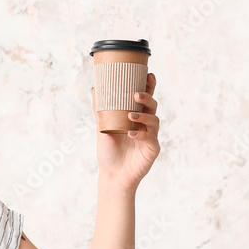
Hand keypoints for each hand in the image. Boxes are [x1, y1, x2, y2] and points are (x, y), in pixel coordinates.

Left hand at [90, 73, 159, 191]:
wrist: (112, 174)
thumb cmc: (109, 151)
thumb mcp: (102, 127)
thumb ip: (100, 109)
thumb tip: (94, 88)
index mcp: (136, 117)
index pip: (144, 98)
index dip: (149, 86)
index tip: (148, 74)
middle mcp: (146, 124)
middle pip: (153, 106)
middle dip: (147, 97)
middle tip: (136, 94)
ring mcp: (151, 136)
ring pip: (155, 120)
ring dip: (143, 116)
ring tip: (131, 116)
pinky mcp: (153, 148)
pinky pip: (151, 138)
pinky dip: (142, 134)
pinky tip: (131, 134)